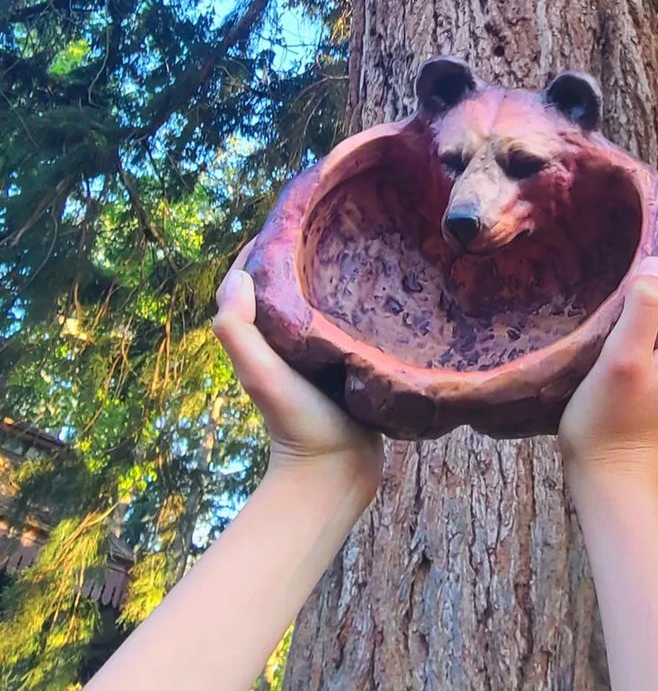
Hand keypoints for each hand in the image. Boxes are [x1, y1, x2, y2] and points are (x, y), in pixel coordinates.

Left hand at [213, 245, 383, 506]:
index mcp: (267, 334)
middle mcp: (291, 339)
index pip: (258, 276)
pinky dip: (364, 301)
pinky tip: (387, 287)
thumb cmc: (296, 423)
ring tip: (366, 242)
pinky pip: (356, 321)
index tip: (297, 216)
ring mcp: (324, 351)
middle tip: (339, 221)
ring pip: (327, 299)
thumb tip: (237, 275)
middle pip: (295, 282)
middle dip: (308, 251)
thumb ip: (238, 331)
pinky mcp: (354, 362)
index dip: (269, 244)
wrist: (337, 474)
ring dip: (338, 273)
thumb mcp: (260, 374)